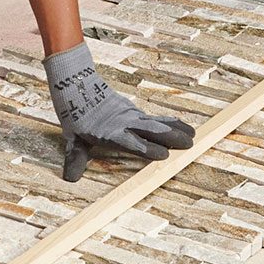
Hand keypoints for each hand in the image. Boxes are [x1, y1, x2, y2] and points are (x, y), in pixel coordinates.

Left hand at [43, 42, 196, 181]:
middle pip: (151, 130)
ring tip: (193, 135)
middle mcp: (125, 123)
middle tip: (189, 144)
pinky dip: (170, 121)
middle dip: (170, 138)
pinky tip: (181, 125)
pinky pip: (154, 118)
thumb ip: (76, 158)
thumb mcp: (73, 138)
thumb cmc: (75, 114)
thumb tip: (69, 179)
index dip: (147, 149)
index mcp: (111, 132)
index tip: (164, 155)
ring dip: (175, 129)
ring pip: (157, 123)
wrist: (77, 85)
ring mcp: (131, 116)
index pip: (133, 142)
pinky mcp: (134, 111)